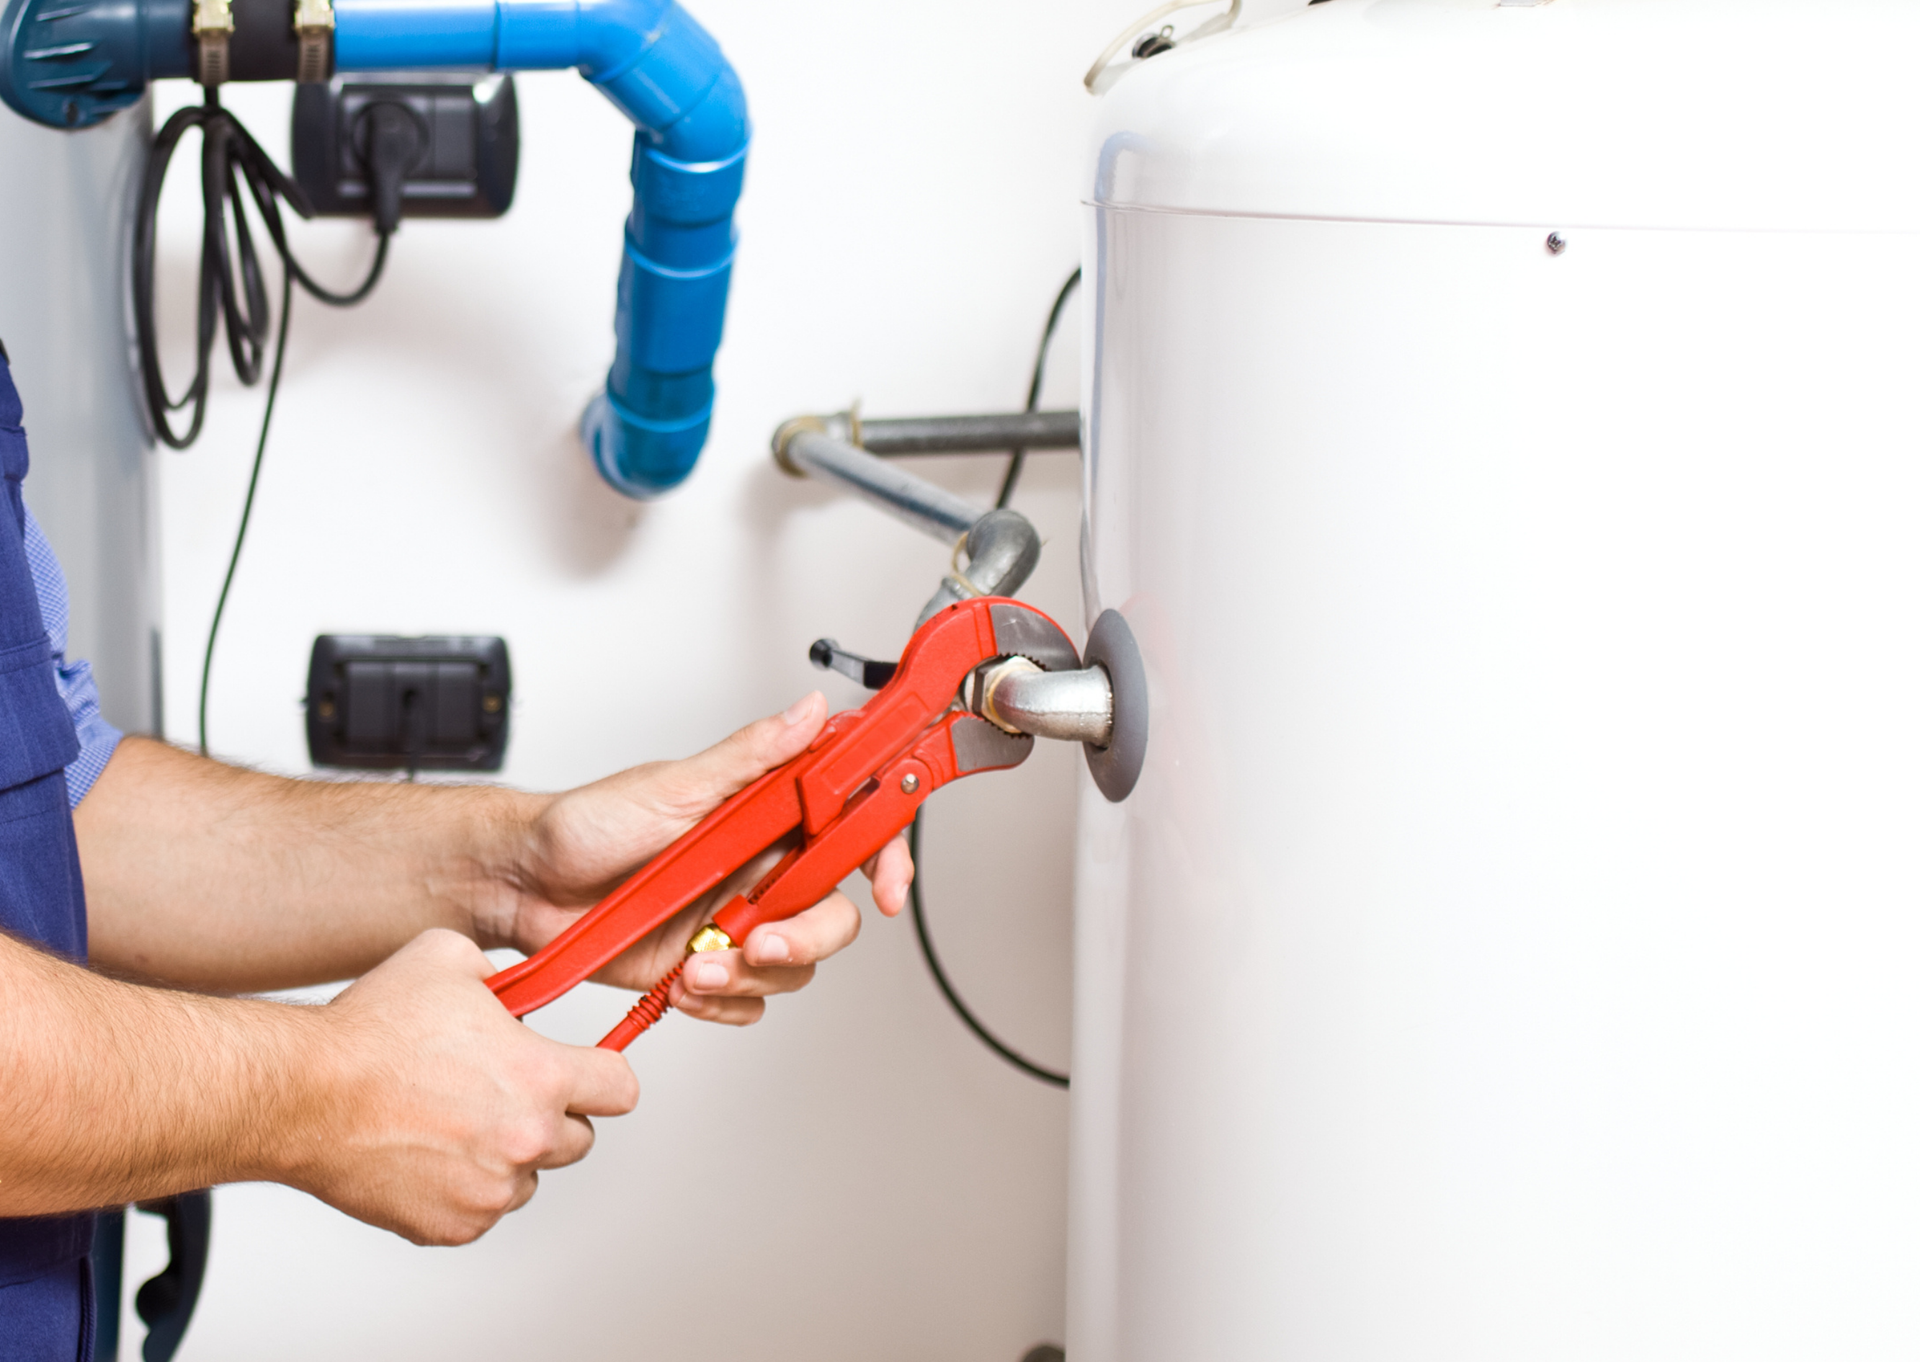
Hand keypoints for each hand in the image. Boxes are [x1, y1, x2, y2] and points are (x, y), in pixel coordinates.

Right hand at [299, 929, 637, 1244]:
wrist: (301, 1094)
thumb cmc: (368, 1031)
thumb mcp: (450, 959)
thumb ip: (503, 974)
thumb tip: (516, 989)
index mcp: (540, 1077)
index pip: (621, 1090)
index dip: (604, 1075)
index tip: (586, 1072)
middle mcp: (525, 1140)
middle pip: (579, 1139)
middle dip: (551, 1115)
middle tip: (502, 1092)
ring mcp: (489, 1191)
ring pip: (530, 1178)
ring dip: (508, 1155)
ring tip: (454, 1121)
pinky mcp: (451, 1226)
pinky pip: (482, 1211)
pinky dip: (464, 1189)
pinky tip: (427, 1152)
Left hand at [490, 693, 913, 1026]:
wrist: (524, 884)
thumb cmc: (587, 824)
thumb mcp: (672, 785)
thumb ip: (751, 756)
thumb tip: (810, 711)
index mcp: (766, 817)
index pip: (852, 831)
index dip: (885, 857)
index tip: (887, 887)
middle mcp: (760, 870)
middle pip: (833, 913)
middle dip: (806, 938)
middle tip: (759, 943)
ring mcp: (735, 922)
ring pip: (794, 965)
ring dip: (751, 974)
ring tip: (695, 965)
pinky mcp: (706, 967)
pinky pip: (749, 1001)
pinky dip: (722, 1002)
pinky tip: (683, 985)